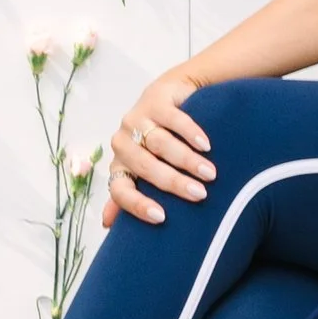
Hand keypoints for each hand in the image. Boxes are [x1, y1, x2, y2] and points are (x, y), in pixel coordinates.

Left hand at [101, 67, 211, 230]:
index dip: (136, 205)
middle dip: (174, 182)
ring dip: (187, 160)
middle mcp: (123, 142)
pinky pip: (174, 120)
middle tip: (200, 194)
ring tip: (209, 173)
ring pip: (161, 144)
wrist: (168, 93)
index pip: (120, 190)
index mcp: (119, 164)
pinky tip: (206, 146)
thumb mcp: (142, 167)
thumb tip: (107, 225)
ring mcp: (137, 118)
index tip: (161, 217)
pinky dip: (191, 134)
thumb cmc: (156, 140)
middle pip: (146, 166)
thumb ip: (129, 192)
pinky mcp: (155, 99)